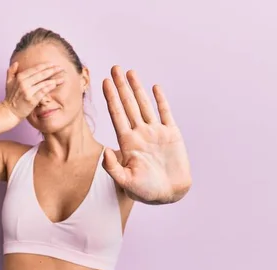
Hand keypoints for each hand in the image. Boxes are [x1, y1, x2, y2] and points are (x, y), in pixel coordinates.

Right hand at [1, 62, 64, 120]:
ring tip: (62, 78)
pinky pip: (42, 92)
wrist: (9, 112)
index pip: (35, 69)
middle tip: (61, 68)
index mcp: (20, 77)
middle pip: (41, 74)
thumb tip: (17, 63)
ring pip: (43, 83)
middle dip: (52, 70)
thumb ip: (11, 72)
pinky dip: (49, 87)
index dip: (45, 66)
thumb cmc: (10, 98)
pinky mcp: (32, 100)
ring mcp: (28, 91)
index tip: (53, 64)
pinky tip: (55, 85)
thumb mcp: (8, 83)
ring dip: (54, 80)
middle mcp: (23, 83)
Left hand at [101, 66, 191, 203]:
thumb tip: (105, 151)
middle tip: (114, 68)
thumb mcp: (125, 182)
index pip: (117, 115)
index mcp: (128, 143)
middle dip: (121, 87)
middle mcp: (140, 134)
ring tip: (130, 72)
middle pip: (128, 105)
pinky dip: (160, 100)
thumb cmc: (146, 191)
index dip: (111, 98)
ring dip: (137, 88)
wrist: (170, 194)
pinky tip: (155, 87)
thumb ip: (113, 167)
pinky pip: (165, 113)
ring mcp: (155, 133)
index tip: (105, 82)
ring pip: (144, 105)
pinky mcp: (172, 134)